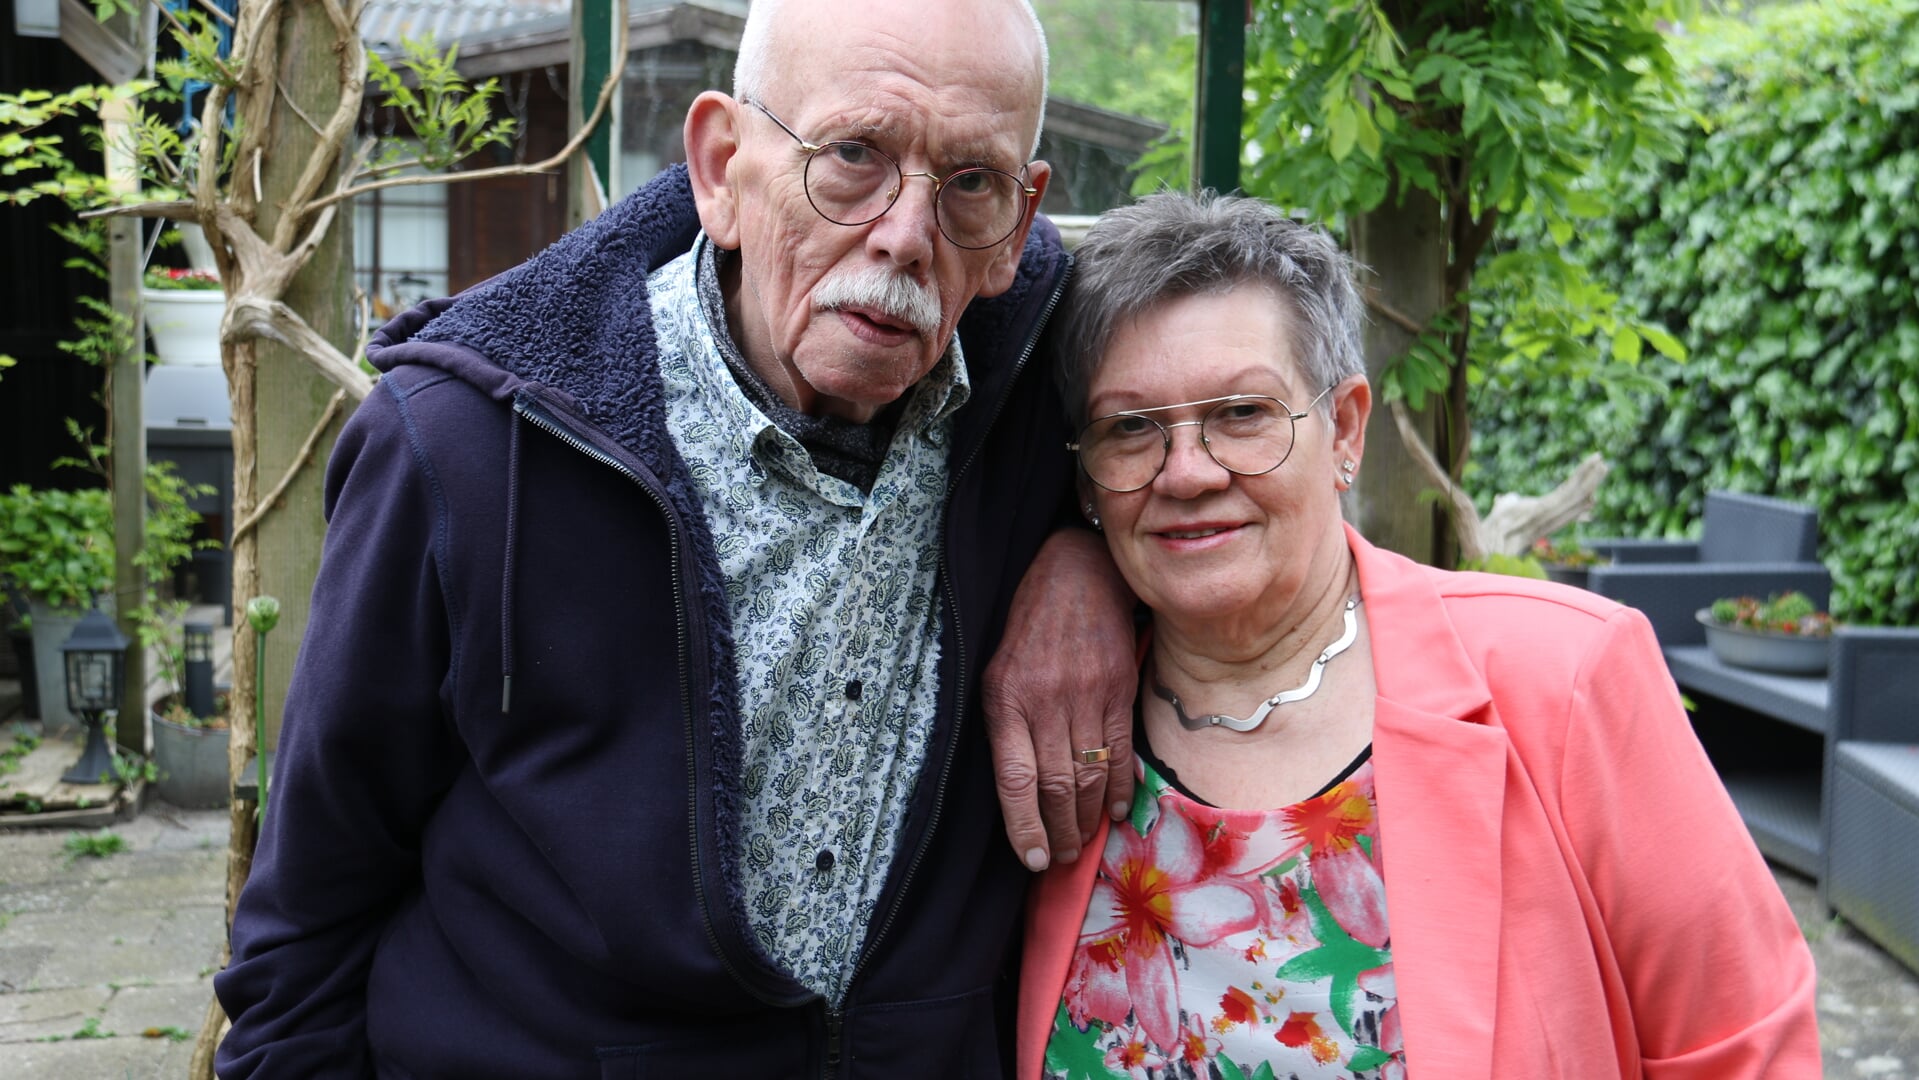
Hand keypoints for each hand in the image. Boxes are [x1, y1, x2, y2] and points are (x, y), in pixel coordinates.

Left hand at [982, 527, 1136, 870]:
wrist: (1076, 573)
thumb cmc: (1028, 628)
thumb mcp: (996, 671)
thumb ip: (1005, 725)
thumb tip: (1018, 791)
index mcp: (1006, 700)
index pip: (1015, 779)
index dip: (1024, 826)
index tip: (1033, 859)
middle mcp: (1045, 701)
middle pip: (1055, 786)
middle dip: (1059, 831)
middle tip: (1062, 858)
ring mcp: (1085, 695)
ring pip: (1088, 775)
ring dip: (1086, 819)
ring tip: (1082, 843)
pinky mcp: (1118, 689)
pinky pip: (1120, 751)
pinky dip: (1120, 789)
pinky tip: (1115, 812)